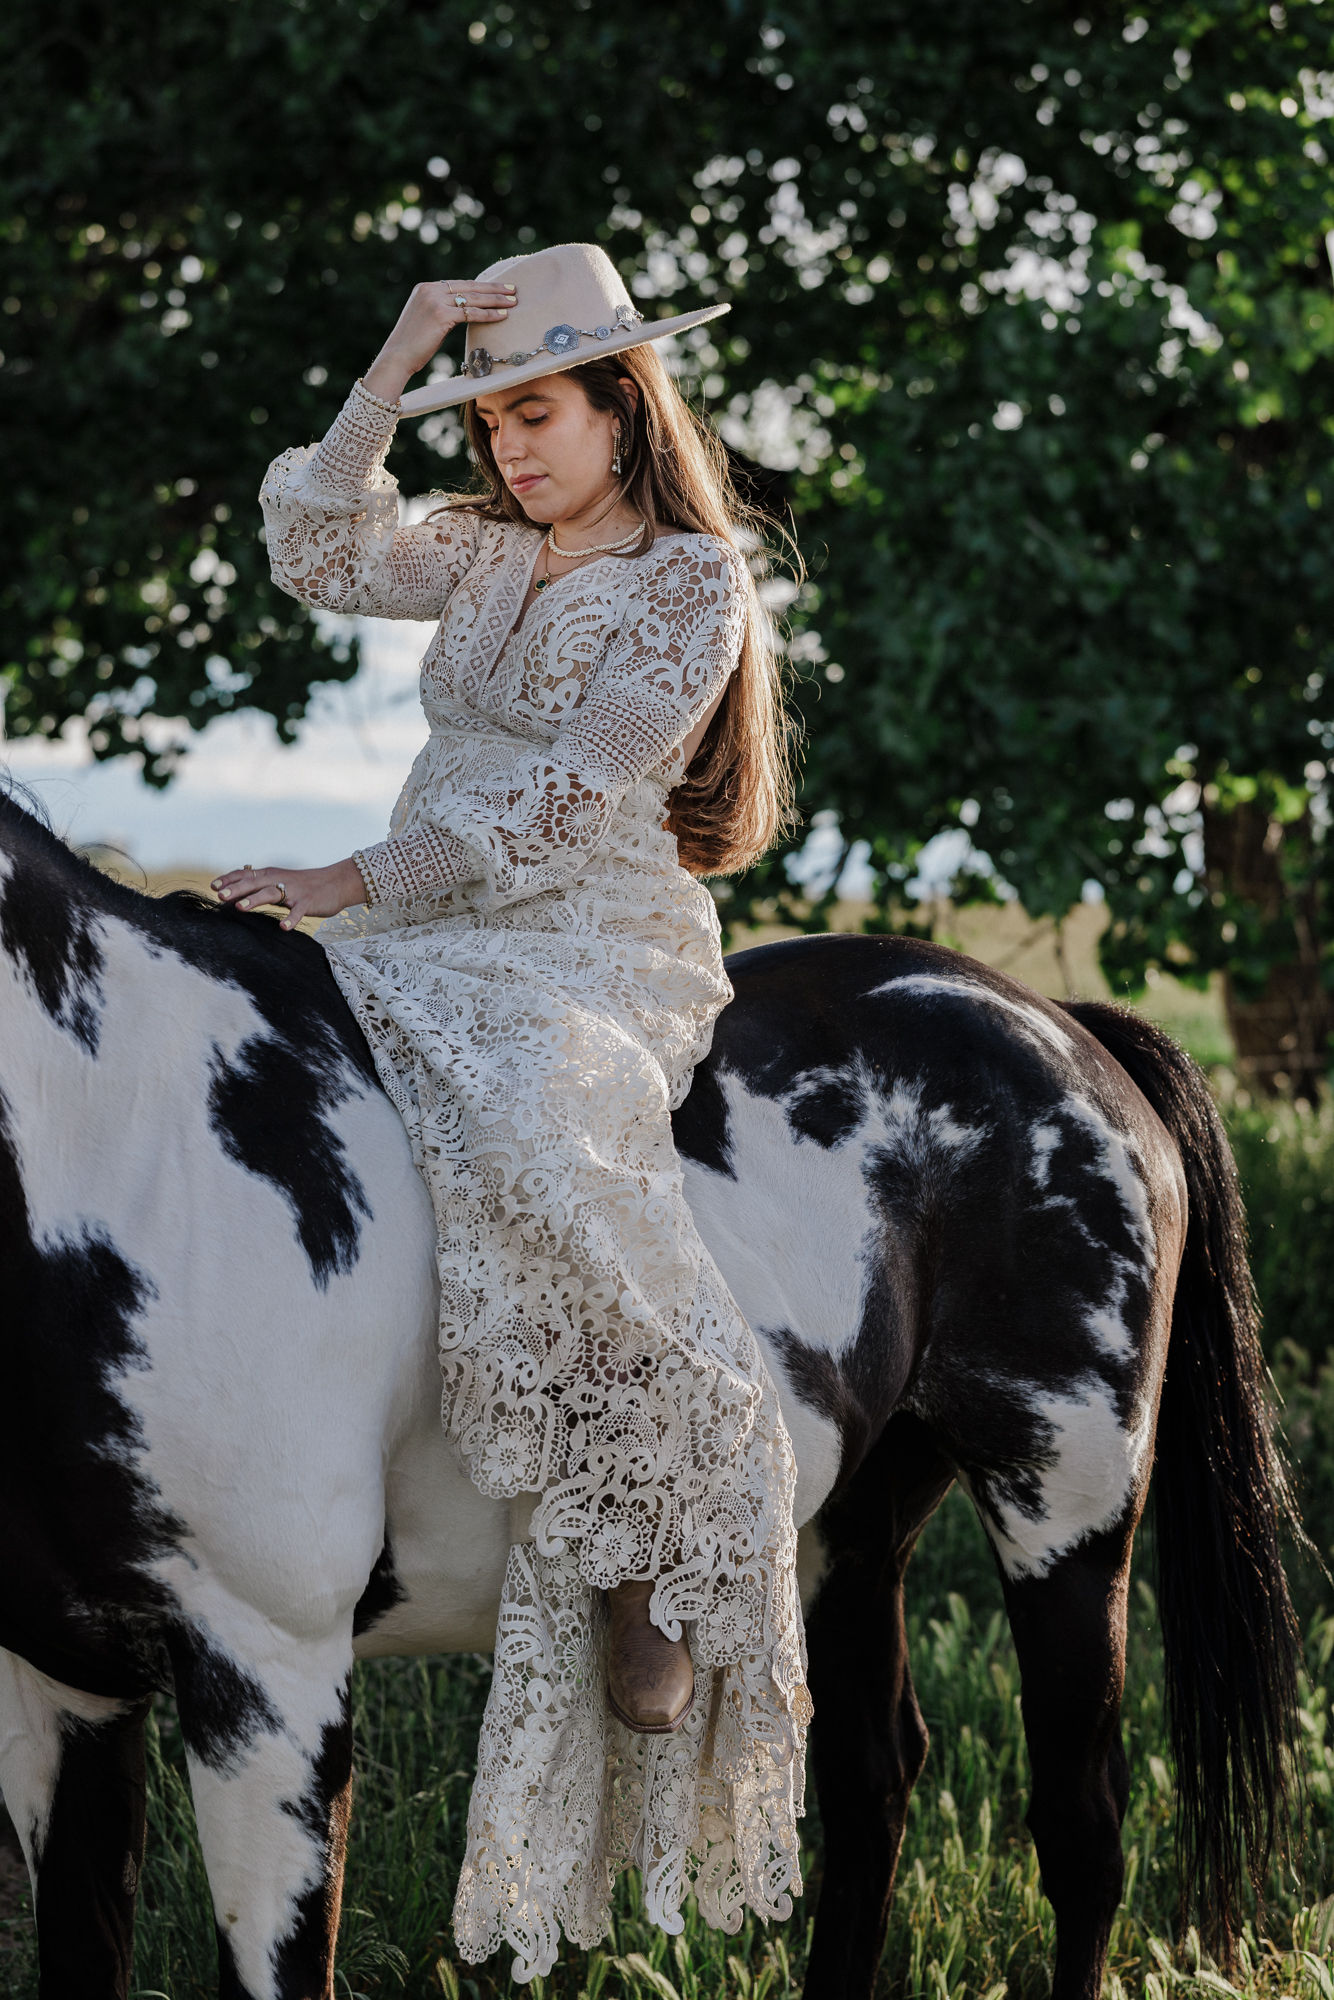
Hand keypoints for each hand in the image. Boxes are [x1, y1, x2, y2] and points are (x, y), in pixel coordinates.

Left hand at [212, 858, 367, 930]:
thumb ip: (259, 886)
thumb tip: (233, 894)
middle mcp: (279, 880)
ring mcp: (293, 892)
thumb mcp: (279, 882)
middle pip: (254, 883)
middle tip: (220, 895)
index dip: (230, 879)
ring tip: (240, 907)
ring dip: (254, 899)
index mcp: (270, 875)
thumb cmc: (304, 885)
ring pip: (271, 894)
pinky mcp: (307, 903)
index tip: (213, 886)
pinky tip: (283, 927)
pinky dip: (291, 919)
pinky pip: (298, 912)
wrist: (335, 883)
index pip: (246, 874)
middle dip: (236, 889)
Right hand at [362, 279, 517, 401]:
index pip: (460, 284)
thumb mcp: (425, 319)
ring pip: (472, 299)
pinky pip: (471, 313)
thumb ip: (441, 309)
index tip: (498, 286)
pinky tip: (503, 316)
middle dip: (494, 288)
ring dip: (496, 300)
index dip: (481, 285)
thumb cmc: (413, 345)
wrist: (397, 357)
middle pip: (469, 287)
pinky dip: (488, 315)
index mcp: (426, 287)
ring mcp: (435, 300)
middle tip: (514, 289)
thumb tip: (462, 310)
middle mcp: (430, 289)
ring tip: (514, 302)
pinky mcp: (441, 315)